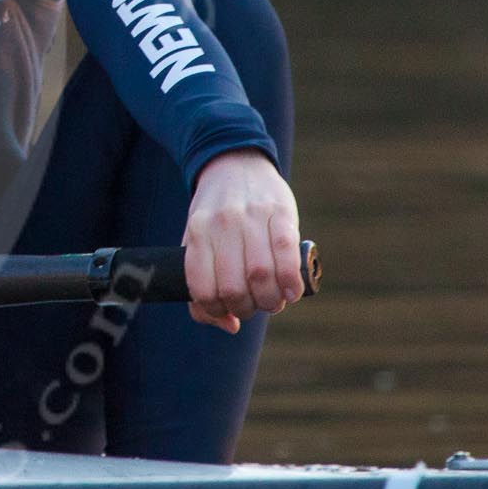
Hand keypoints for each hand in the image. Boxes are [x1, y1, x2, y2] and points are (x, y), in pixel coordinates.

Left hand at [184, 149, 303, 333]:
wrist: (234, 162)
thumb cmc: (215, 213)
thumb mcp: (197, 239)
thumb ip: (204, 282)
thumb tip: (228, 325)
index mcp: (196, 232)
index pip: (202, 287)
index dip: (216, 310)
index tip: (228, 313)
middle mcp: (221, 224)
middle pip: (235, 286)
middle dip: (247, 309)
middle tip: (255, 307)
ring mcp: (251, 216)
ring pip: (262, 274)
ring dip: (271, 301)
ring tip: (274, 302)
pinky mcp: (280, 211)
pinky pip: (287, 253)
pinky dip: (291, 282)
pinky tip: (291, 292)